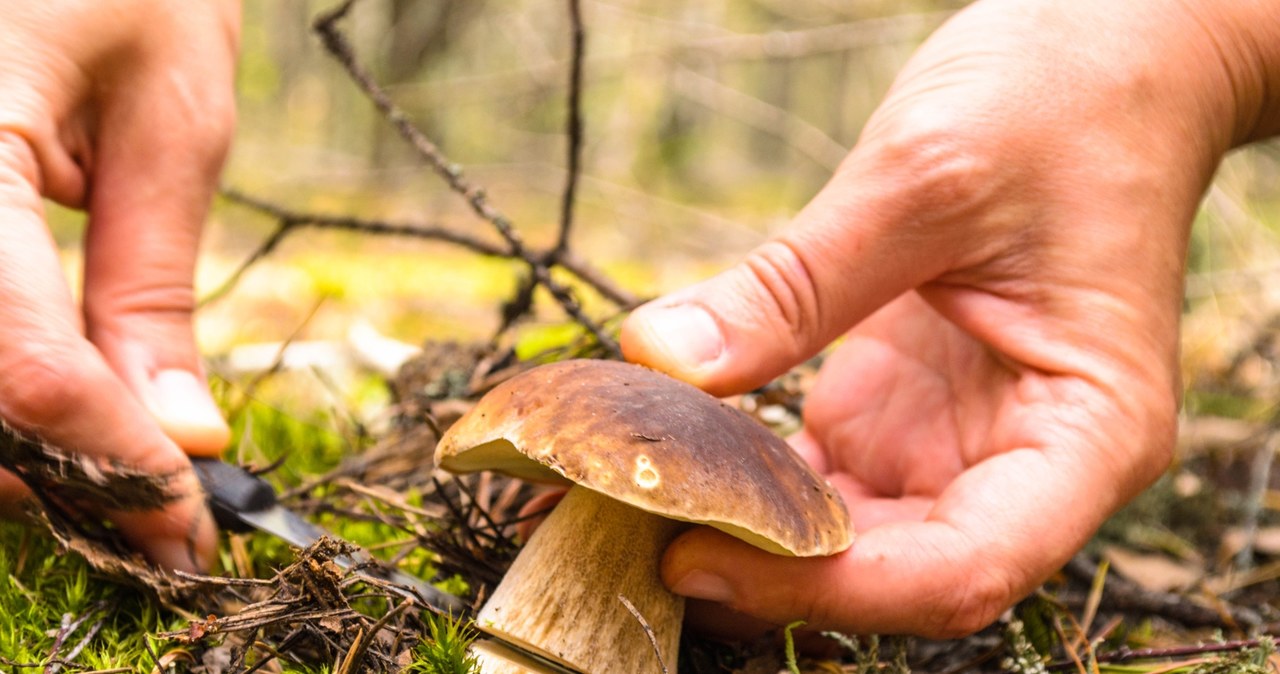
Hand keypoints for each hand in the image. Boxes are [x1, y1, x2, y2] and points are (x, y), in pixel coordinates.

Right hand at [0, 1, 238, 570]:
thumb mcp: (171, 119)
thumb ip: (154, 283)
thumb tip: (179, 434)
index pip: (24, 360)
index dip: (110, 459)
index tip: (186, 519)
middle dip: (58, 474)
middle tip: (160, 511)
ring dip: (15, 451)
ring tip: (120, 465)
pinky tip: (57, 406)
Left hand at [622, 0, 1279, 636]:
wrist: (1097, 61)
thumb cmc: (1061, 106)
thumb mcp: (923, 181)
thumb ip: (795, 285)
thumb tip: (659, 358)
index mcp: (1084, 434)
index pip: (962, 567)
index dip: (828, 587)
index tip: (700, 557)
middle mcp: (1023, 464)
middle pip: (893, 571)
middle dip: (763, 568)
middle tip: (629, 529)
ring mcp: (955, 443)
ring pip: (843, 538)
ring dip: (739, 529)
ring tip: (626, 497)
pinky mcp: (900, 412)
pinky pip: (813, 476)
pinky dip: (741, 474)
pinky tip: (667, 449)